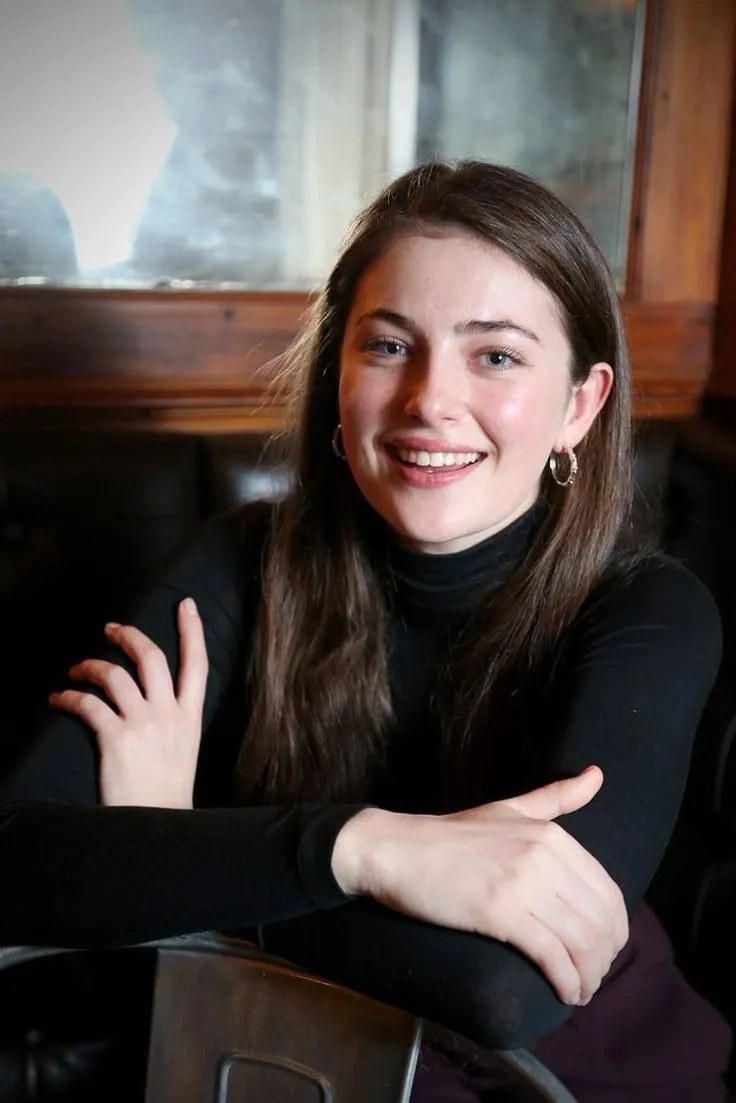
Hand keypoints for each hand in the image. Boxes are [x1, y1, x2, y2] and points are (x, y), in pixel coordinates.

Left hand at [49, 598, 207, 808]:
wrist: (158, 826)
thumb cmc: (166, 792)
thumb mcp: (184, 749)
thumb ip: (174, 720)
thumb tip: (155, 698)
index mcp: (190, 717)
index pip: (198, 664)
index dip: (193, 631)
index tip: (186, 605)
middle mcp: (169, 715)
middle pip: (152, 658)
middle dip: (129, 635)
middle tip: (111, 628)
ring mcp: (143, 725)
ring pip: (116, 675)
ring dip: (90, 665)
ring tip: (76, 668)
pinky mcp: (116, 739)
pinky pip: (88, 704)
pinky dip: (68, 698)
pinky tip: (58, 700)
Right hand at [331, 766, 627, 1005]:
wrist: (396, 849)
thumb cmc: (451, 835)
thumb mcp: (510, 808)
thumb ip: (556, 796)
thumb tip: (598, 774)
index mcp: (551, 834)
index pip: (607, 892)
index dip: (614, 930)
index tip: (603, 951)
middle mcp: (543, 855)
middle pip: (600, 921)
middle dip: (604, 959)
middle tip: (592, 978)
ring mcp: (522, 883)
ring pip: (581, 942)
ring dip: (589, 976)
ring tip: (580, 991)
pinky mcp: (500, 912)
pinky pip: (551, 956)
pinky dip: (567, 982)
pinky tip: (565, 993)